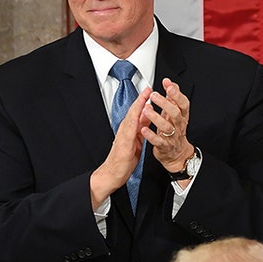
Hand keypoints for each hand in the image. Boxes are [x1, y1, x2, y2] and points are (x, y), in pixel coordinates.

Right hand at [90, 86, 152, 206]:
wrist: (112, 174)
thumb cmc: (123, 160)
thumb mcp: (136, 142)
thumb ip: (140, 130)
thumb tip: (146, 119)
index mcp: (129, 130)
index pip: (137, 112)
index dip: (143, 101)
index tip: (150, 91)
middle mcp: (125, 130)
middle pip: (133, 111)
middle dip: (141, 99)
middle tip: (148, 88)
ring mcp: (123, 136)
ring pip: (131, 118)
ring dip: (138, 106)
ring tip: (144, 97)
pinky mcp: (124, 145)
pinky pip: (129, 132)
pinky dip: (134, 122)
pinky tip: (138, 116)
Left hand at [144, 78, 195, 172]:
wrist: (176, 154)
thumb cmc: (174, 130)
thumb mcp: (175, 113)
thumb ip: (173, 98)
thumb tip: (171, 83)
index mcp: (182, 116)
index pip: (184, 103)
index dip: (177, 94)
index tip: (168, 85)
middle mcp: (178, 126)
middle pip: (175, 113)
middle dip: (165, 103)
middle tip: (154, 95)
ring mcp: (172, 136)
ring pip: (166, 127)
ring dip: (156, 117)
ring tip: (146, 110)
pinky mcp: (164, 146)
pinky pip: (158, 141)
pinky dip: (150, 135)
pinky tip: (143, 129)